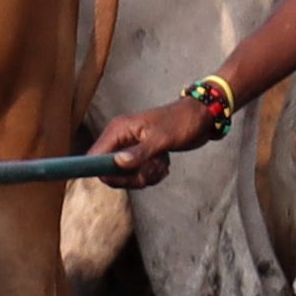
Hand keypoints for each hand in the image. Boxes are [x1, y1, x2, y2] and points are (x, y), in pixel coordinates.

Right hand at [89, 79, 237, 188]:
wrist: (201, 118)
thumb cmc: (181, 123)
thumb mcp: (161, 139)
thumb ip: (139, 153)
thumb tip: (116, 164)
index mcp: (118, 130)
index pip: (95, 156)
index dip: (103, 170)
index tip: (124, 177)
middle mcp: (120, 139)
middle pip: (109, 171)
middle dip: (131, 176)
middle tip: (151, 169)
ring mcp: (130, 148)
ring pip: (126, 176)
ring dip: (145, 176)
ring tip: (161, 163)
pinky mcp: (141, 156)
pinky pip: (138, 175)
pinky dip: (152, 175)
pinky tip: (163, 163)